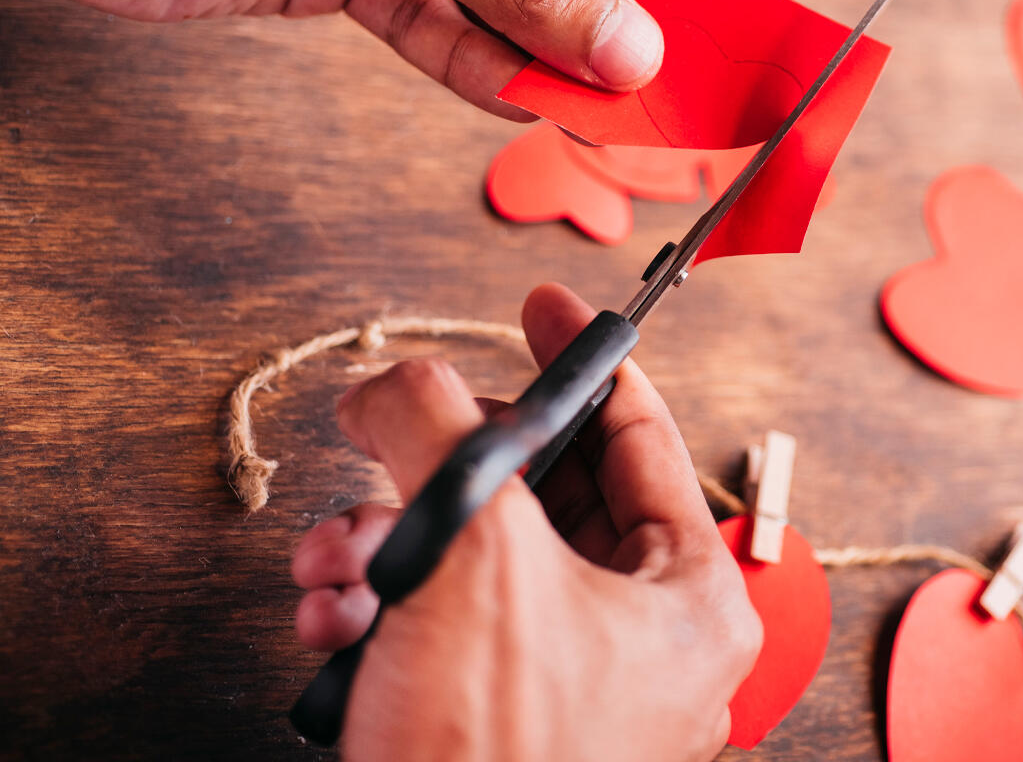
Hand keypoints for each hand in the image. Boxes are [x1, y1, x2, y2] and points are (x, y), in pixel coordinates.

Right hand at [290, 283, 760, 759]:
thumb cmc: (495, 754)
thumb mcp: (470, 553)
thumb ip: (434, 433)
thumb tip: (394, 384)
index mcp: (690, 599)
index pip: (642, 437)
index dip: (580, 359)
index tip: (538, 305)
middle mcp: (644, 644)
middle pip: (544, 496)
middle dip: (444, 468)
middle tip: (396, 442)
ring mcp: (572, 691)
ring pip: (478, 561)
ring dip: (389, 539)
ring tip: (342, 555)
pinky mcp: (496, 725)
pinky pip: (443, 630)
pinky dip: (378, 609)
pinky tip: (331, 618)